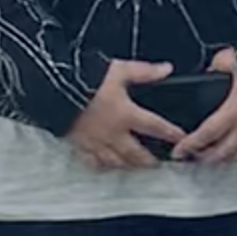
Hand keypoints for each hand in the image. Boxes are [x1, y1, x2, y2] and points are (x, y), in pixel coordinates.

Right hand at [66, 58, 187, 170]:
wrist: (54, 89)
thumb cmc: (86, 79)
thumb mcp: (119, 70)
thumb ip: (144, 72)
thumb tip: (166, 69)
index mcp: (126, 114)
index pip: (155, 127)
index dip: (171, 134)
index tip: (182, 140)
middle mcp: (113, 133)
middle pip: (136, 153)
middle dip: (149, 160)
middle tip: (159, 164)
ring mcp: (95, 142)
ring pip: (116, 162)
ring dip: (129, 165)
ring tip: (136, 166)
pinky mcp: (78, 144)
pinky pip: (93, 162)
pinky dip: (102, 165)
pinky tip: (107, 165)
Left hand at [171, 48, 236, 165]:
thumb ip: (222, 63)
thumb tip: (215, 64)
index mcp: (234, 110)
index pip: (205, 135)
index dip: (189, 146)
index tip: (179, 151)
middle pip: (219, 153)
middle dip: (203, 158)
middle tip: (192, 157)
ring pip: (236, 157)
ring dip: (222, 160)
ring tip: (210, 158)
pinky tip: (236, 155)